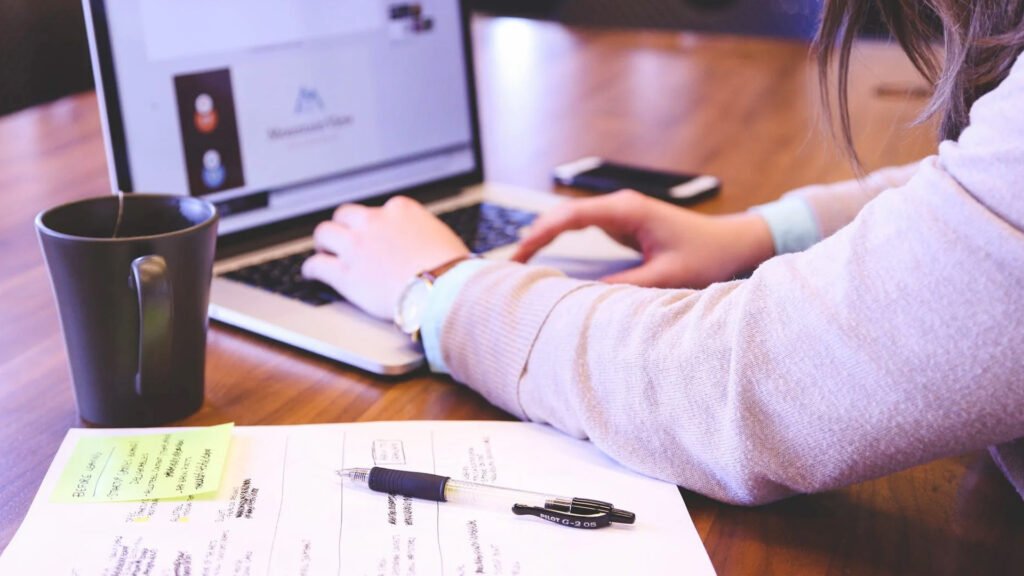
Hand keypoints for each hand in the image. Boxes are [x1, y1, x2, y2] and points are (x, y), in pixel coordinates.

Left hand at [302, 196, 468, 319]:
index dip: (375, 224)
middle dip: (343, 226)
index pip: (380, 210)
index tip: (374, 233)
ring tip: (323, 250)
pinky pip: (317, 265)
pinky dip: (311, 269)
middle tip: (343, 237)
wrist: (442, 289)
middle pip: (346, 214)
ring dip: (323, 242)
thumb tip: (427, 245)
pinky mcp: (345, 274)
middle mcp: (374, 222)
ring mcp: (357, 247)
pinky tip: (311, 273)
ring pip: (325, 233)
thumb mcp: (442, 238)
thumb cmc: (451, 268)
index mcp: (400, 210)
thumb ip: (424, 235)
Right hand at [512, 190, 774, 288]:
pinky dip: (560, 241)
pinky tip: (545, 257)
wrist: (733, 243)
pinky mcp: (622, 224)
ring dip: (544, 237)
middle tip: (508, 265)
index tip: (518, 255)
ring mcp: (620, 213)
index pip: (570, 217)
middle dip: (533, 236)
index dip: (540, 234)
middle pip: (562, 215)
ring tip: (518, 264)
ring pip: (569, 220)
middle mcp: (620, 206)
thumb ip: (626, 286)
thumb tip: (584, 298)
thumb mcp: (667, 277)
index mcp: (627, 211)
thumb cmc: (707, 255)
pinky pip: (582, 228)